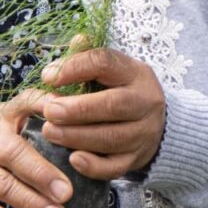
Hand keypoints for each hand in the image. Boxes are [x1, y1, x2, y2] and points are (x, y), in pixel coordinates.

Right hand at [0, 91, 72, 207]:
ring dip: (30, 203)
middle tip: (66, 194)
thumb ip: (37, 106)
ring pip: (0, 185)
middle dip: (41, 175)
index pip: (22, 105)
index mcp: (0, 115)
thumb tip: (65, 108)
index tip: (69, 132)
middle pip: (12, 154)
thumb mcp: (10, 114)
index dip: (44, 113)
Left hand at [40, 48, 165, 179]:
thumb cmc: (124, 90)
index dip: (75, 67)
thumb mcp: (114, 68)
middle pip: (112, 105)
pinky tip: (73, 159)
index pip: (106, 63)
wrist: (158, 123)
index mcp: (135, 73)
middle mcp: (144, 102)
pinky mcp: (137, 159)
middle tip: (48, 109)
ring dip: (77, 136)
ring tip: (49, 132)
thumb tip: (74, 41)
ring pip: (111, 138)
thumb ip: (91, 55)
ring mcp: (143, 133)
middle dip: (76, 109)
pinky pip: (115, 167)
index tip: (49, 76)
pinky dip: (94, 166)